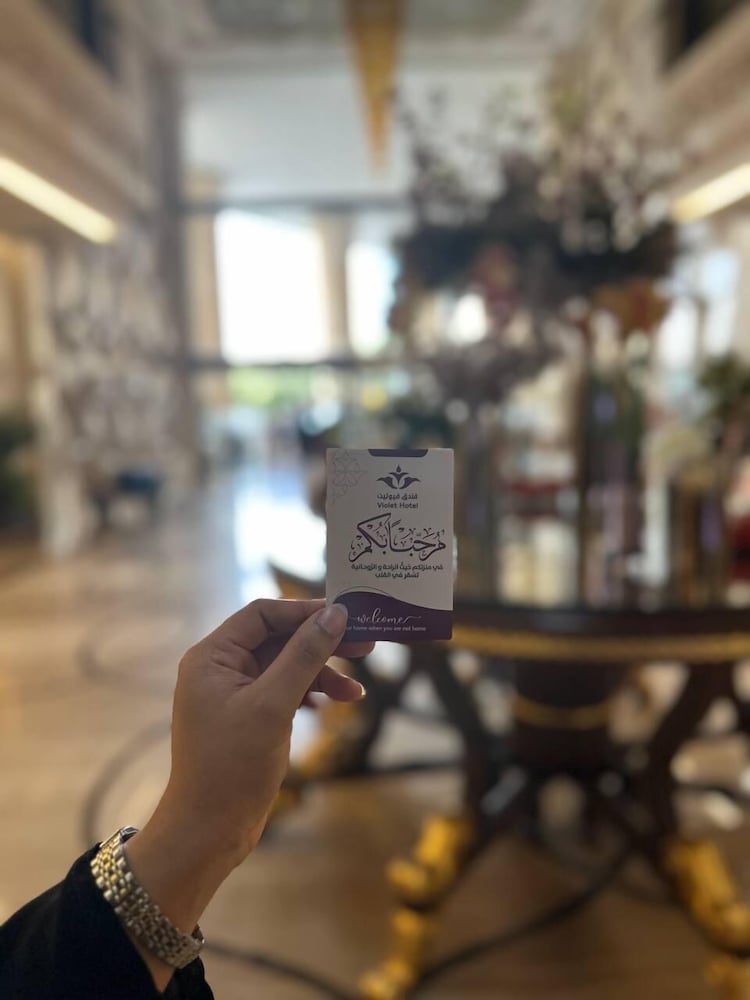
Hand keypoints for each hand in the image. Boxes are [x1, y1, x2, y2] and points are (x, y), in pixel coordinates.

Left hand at [124, 599, 370, 985]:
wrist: (208, 831)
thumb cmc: (232, 765)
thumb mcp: (273, 704)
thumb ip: (304, 655)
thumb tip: (335, 614)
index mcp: (212, 657)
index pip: (262, 615)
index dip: (305, 611)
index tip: (346, 614)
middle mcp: (219, 669)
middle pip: (278, 639)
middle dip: (320, 643)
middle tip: (366, 645)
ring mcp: (233, 694)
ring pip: (285, 666)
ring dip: (320, 673)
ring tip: (355, 690)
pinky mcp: (247, 718)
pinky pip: (283, 691)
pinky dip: (309, 694)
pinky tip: (332, 704)